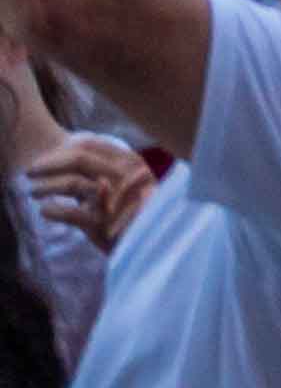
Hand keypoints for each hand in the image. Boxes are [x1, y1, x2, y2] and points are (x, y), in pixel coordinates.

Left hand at [23, 136, 153, 247]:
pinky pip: (72, 214)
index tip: (40, 158)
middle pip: (80, 160)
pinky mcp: (102, 224)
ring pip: (73, 184)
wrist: (145, 242)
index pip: (89, 146)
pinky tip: (45, 211)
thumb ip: (104, 167)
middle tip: (29, 171)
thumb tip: (75, 148)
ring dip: (48, 187)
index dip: (61, 150)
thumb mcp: (121, 184)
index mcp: (130, 161)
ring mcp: (115, 199)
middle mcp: (126, 175)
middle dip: (51, 165)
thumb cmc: (130, 210)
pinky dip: (56, 212)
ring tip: (33, 192)